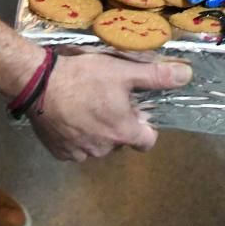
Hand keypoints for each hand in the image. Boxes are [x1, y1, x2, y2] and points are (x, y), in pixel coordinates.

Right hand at [29, 51, 192, 160]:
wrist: (38, 84)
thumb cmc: (83, 77)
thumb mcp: (123, 71)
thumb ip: (156, 77)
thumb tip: (186, 76)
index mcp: (123, 132)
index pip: (147, 141)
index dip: (145, 127)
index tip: (135, 110)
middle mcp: (104, 149)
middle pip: (120, 141)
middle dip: (118, 124)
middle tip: (106, 100)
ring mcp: (80, 153)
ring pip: (97, 145)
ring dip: (96, 130)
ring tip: (85, 105)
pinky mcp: (59, 152)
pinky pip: (75, 148)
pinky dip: (76, 135)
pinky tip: (69, 115)